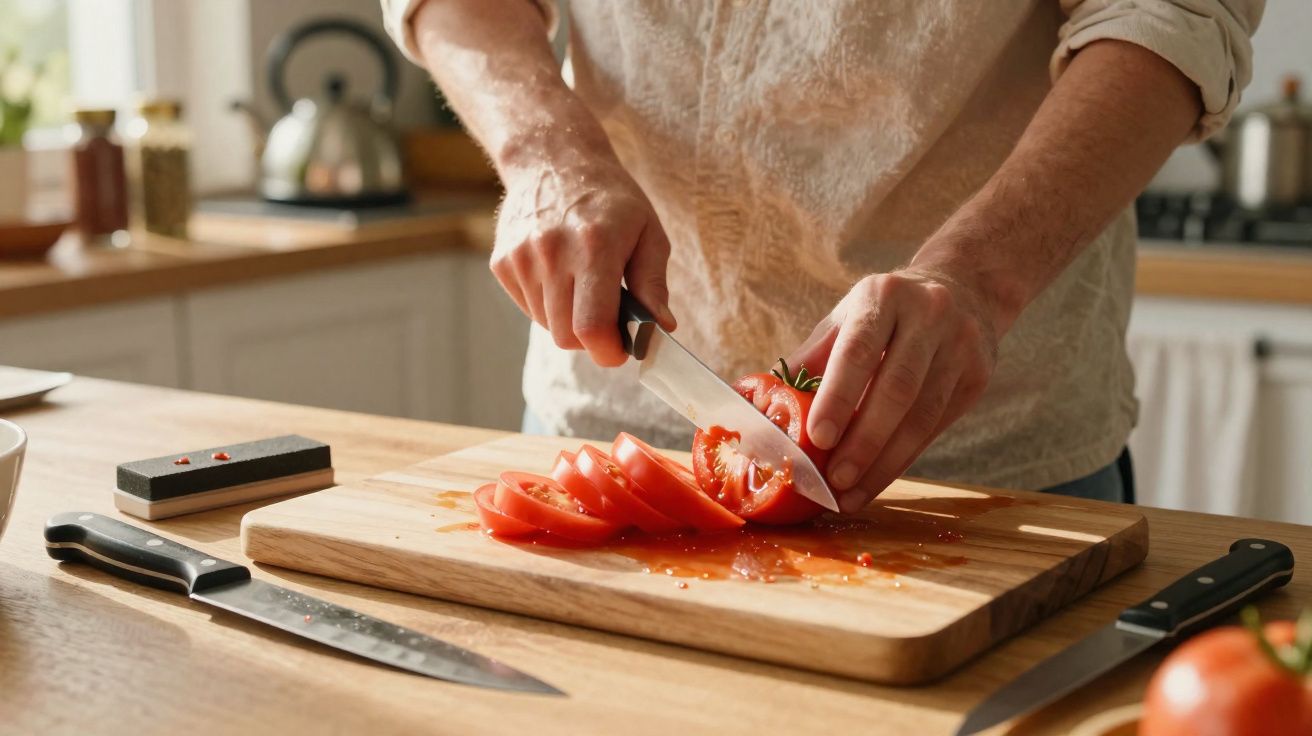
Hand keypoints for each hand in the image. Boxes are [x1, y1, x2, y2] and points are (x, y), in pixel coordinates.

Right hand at [491, 144, 676, 366]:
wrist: (552, 158)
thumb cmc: (610, 199)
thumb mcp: (648, 232)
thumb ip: (653, 283)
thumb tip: (660, 328)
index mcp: (594, 246)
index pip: (591, 326)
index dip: (608, 350)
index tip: (620, 350)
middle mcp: (551, 252)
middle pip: (566, 336)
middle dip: (591, 339)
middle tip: (608, 317)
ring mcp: (521, 258)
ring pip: (547, 325)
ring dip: (569, 319)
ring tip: (582, 284)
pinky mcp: (502, 262)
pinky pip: (529, 308)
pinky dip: (548, 304)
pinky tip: (559, 273)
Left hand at [787, 267, 999, 511]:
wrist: (962, 289)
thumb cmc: (884, 314)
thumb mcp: (845, 320)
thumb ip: (809, 360)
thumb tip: (756, 402)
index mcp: (883, 296)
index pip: (858, 350)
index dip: (838, 397)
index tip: (818, 438)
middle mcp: (928, 314)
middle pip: (896, 388)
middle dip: (864, 441)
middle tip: (835, 481)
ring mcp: (961, 344)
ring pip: (922, 415)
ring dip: (884, 463)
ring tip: (851, 494)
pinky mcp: (978, 375)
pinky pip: (937, 426)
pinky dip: (904, 459)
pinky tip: (877, 480)